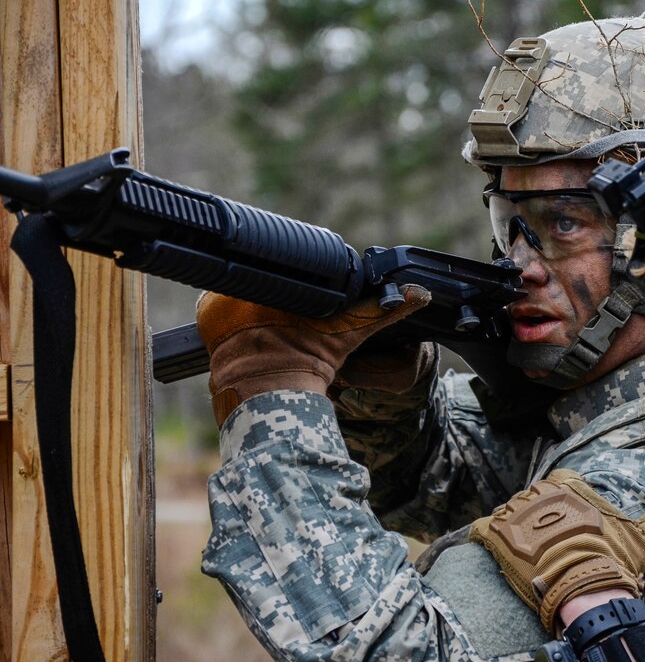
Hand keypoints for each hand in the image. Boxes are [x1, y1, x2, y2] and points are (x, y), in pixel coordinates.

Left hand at [196, 286, 429, 424]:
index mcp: (280, 280)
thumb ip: (382, 309)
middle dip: (268, 288)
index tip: (298, 293)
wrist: (273, 398)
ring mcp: (219, 299)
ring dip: (246, 300)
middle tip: (282, 310)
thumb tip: (421, 293)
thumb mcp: (349, 330)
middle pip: (258, 273)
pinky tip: (243, 328)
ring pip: (236, 288)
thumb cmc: (310, 363)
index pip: (283, 263)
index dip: (292, 275)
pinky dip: (226, 315)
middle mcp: (246, 281)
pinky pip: (216, 306)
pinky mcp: (206, 315)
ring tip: (263, 321)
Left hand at [469, 469, 644, 633]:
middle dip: (540, 520)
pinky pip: (482, 531)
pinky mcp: (491, 534)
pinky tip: (496, 556)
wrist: (578, 592)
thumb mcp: (644, 538)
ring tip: (527, 558)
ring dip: (515, 532)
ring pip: (510, 515)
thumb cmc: (611, 561)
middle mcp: (537, 491)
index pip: (565, 484)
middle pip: (536, 500)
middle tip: (552, 548)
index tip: (576, 529)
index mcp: (569, 484)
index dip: (570, 507)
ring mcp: (512, 511)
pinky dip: (487, 541)